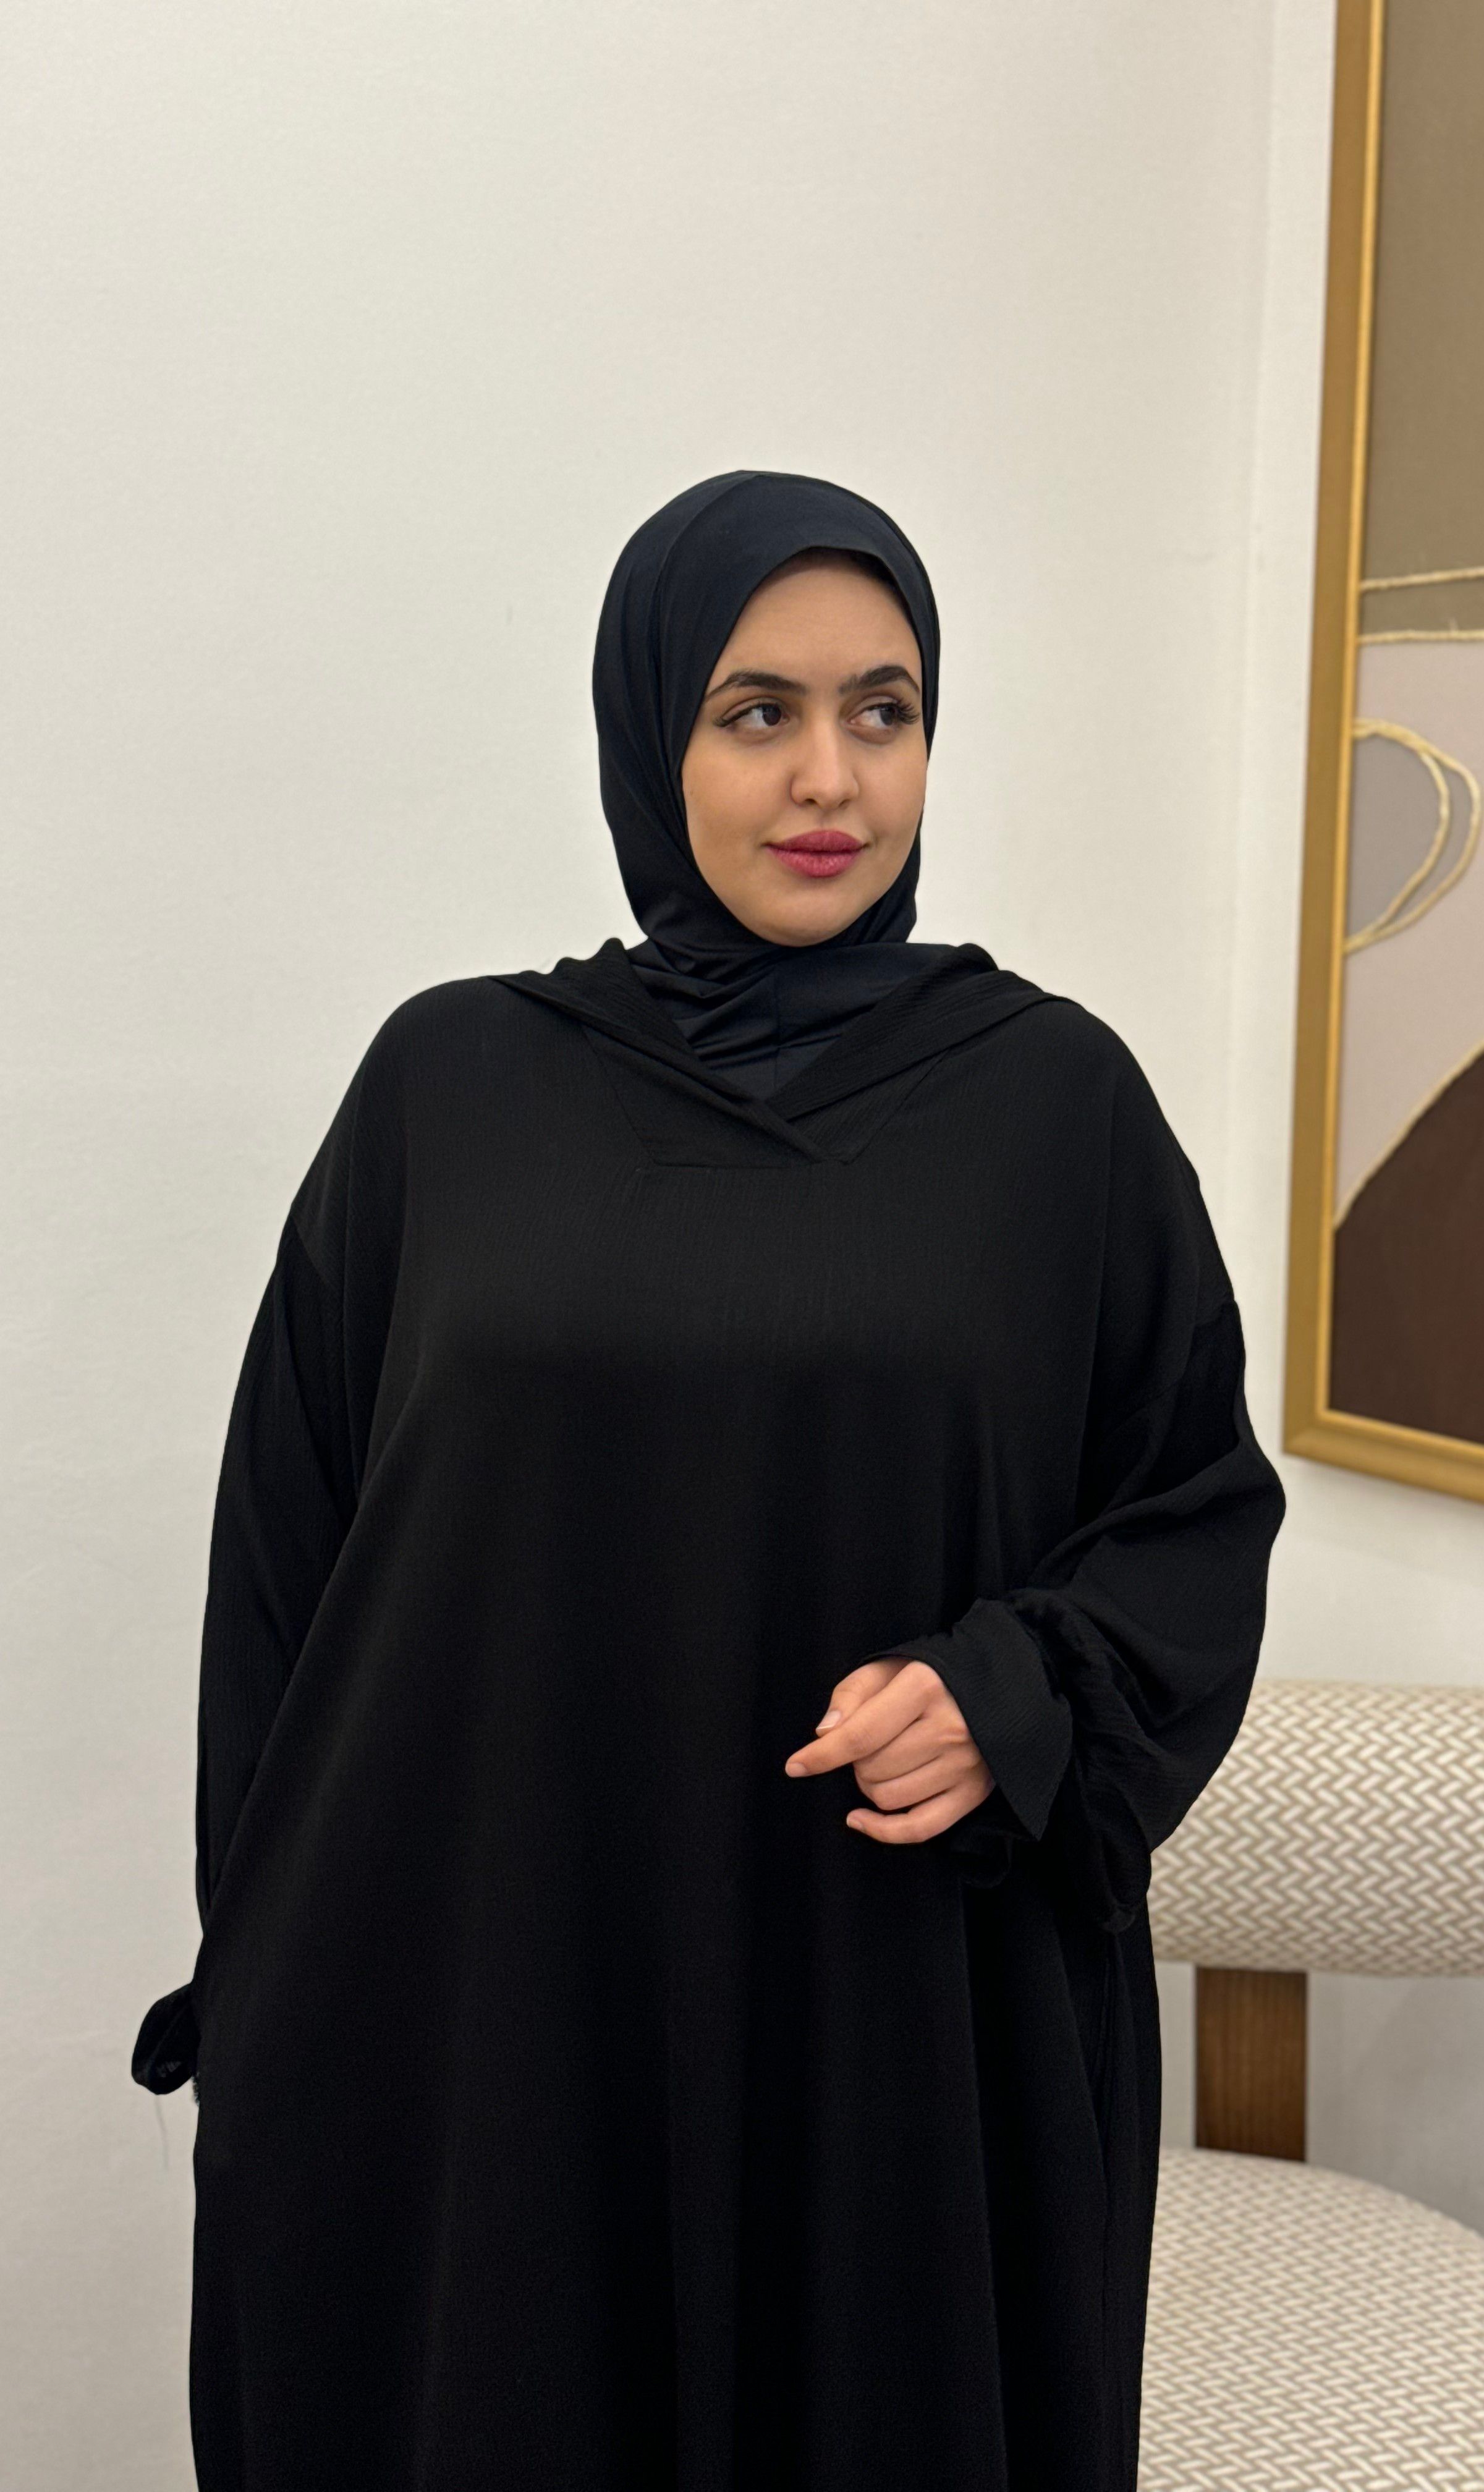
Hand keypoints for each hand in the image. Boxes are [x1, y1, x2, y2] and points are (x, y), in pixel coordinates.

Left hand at [782, 1657, 993, 1843]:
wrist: (991, 1686)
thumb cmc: (928, 1677)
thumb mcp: (886, 1668)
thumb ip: (850, 1695)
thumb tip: (824, 1733)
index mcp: (925, 1688)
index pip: (861, 1735)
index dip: (821, 1756)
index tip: (795, 1766)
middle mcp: (950, 1728)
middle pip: (872, 1770)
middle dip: (854, 1762)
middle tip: (865, 1744)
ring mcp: (965, 1764)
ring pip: (888, 1799)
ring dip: (869, 1786)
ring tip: (880, 1762)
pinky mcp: (974, 1792)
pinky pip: (919, 1828)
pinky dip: (883, 1830)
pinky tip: (861, 1818)